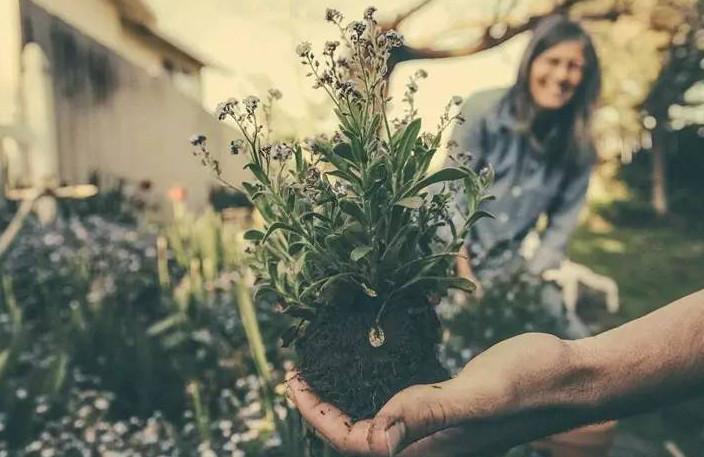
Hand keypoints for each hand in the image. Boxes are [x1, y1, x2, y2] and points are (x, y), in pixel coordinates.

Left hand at [288, 333, 573, 455]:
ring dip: (345, 397)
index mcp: (427, 448)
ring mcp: (440, 426)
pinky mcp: (450, 406)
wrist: (571, 376)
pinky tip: (369, 365)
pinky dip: (375, 386)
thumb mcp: (479, 396)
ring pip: (377, 419)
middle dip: (322, 407)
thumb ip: (428, 415)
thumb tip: (376, 440)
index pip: (354, 441)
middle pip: (359, 434)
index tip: (291, 379)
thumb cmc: (532, 385)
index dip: (316, 414)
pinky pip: (401, 404)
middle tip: (297, 371)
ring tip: (322, 368)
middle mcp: (429, 443)